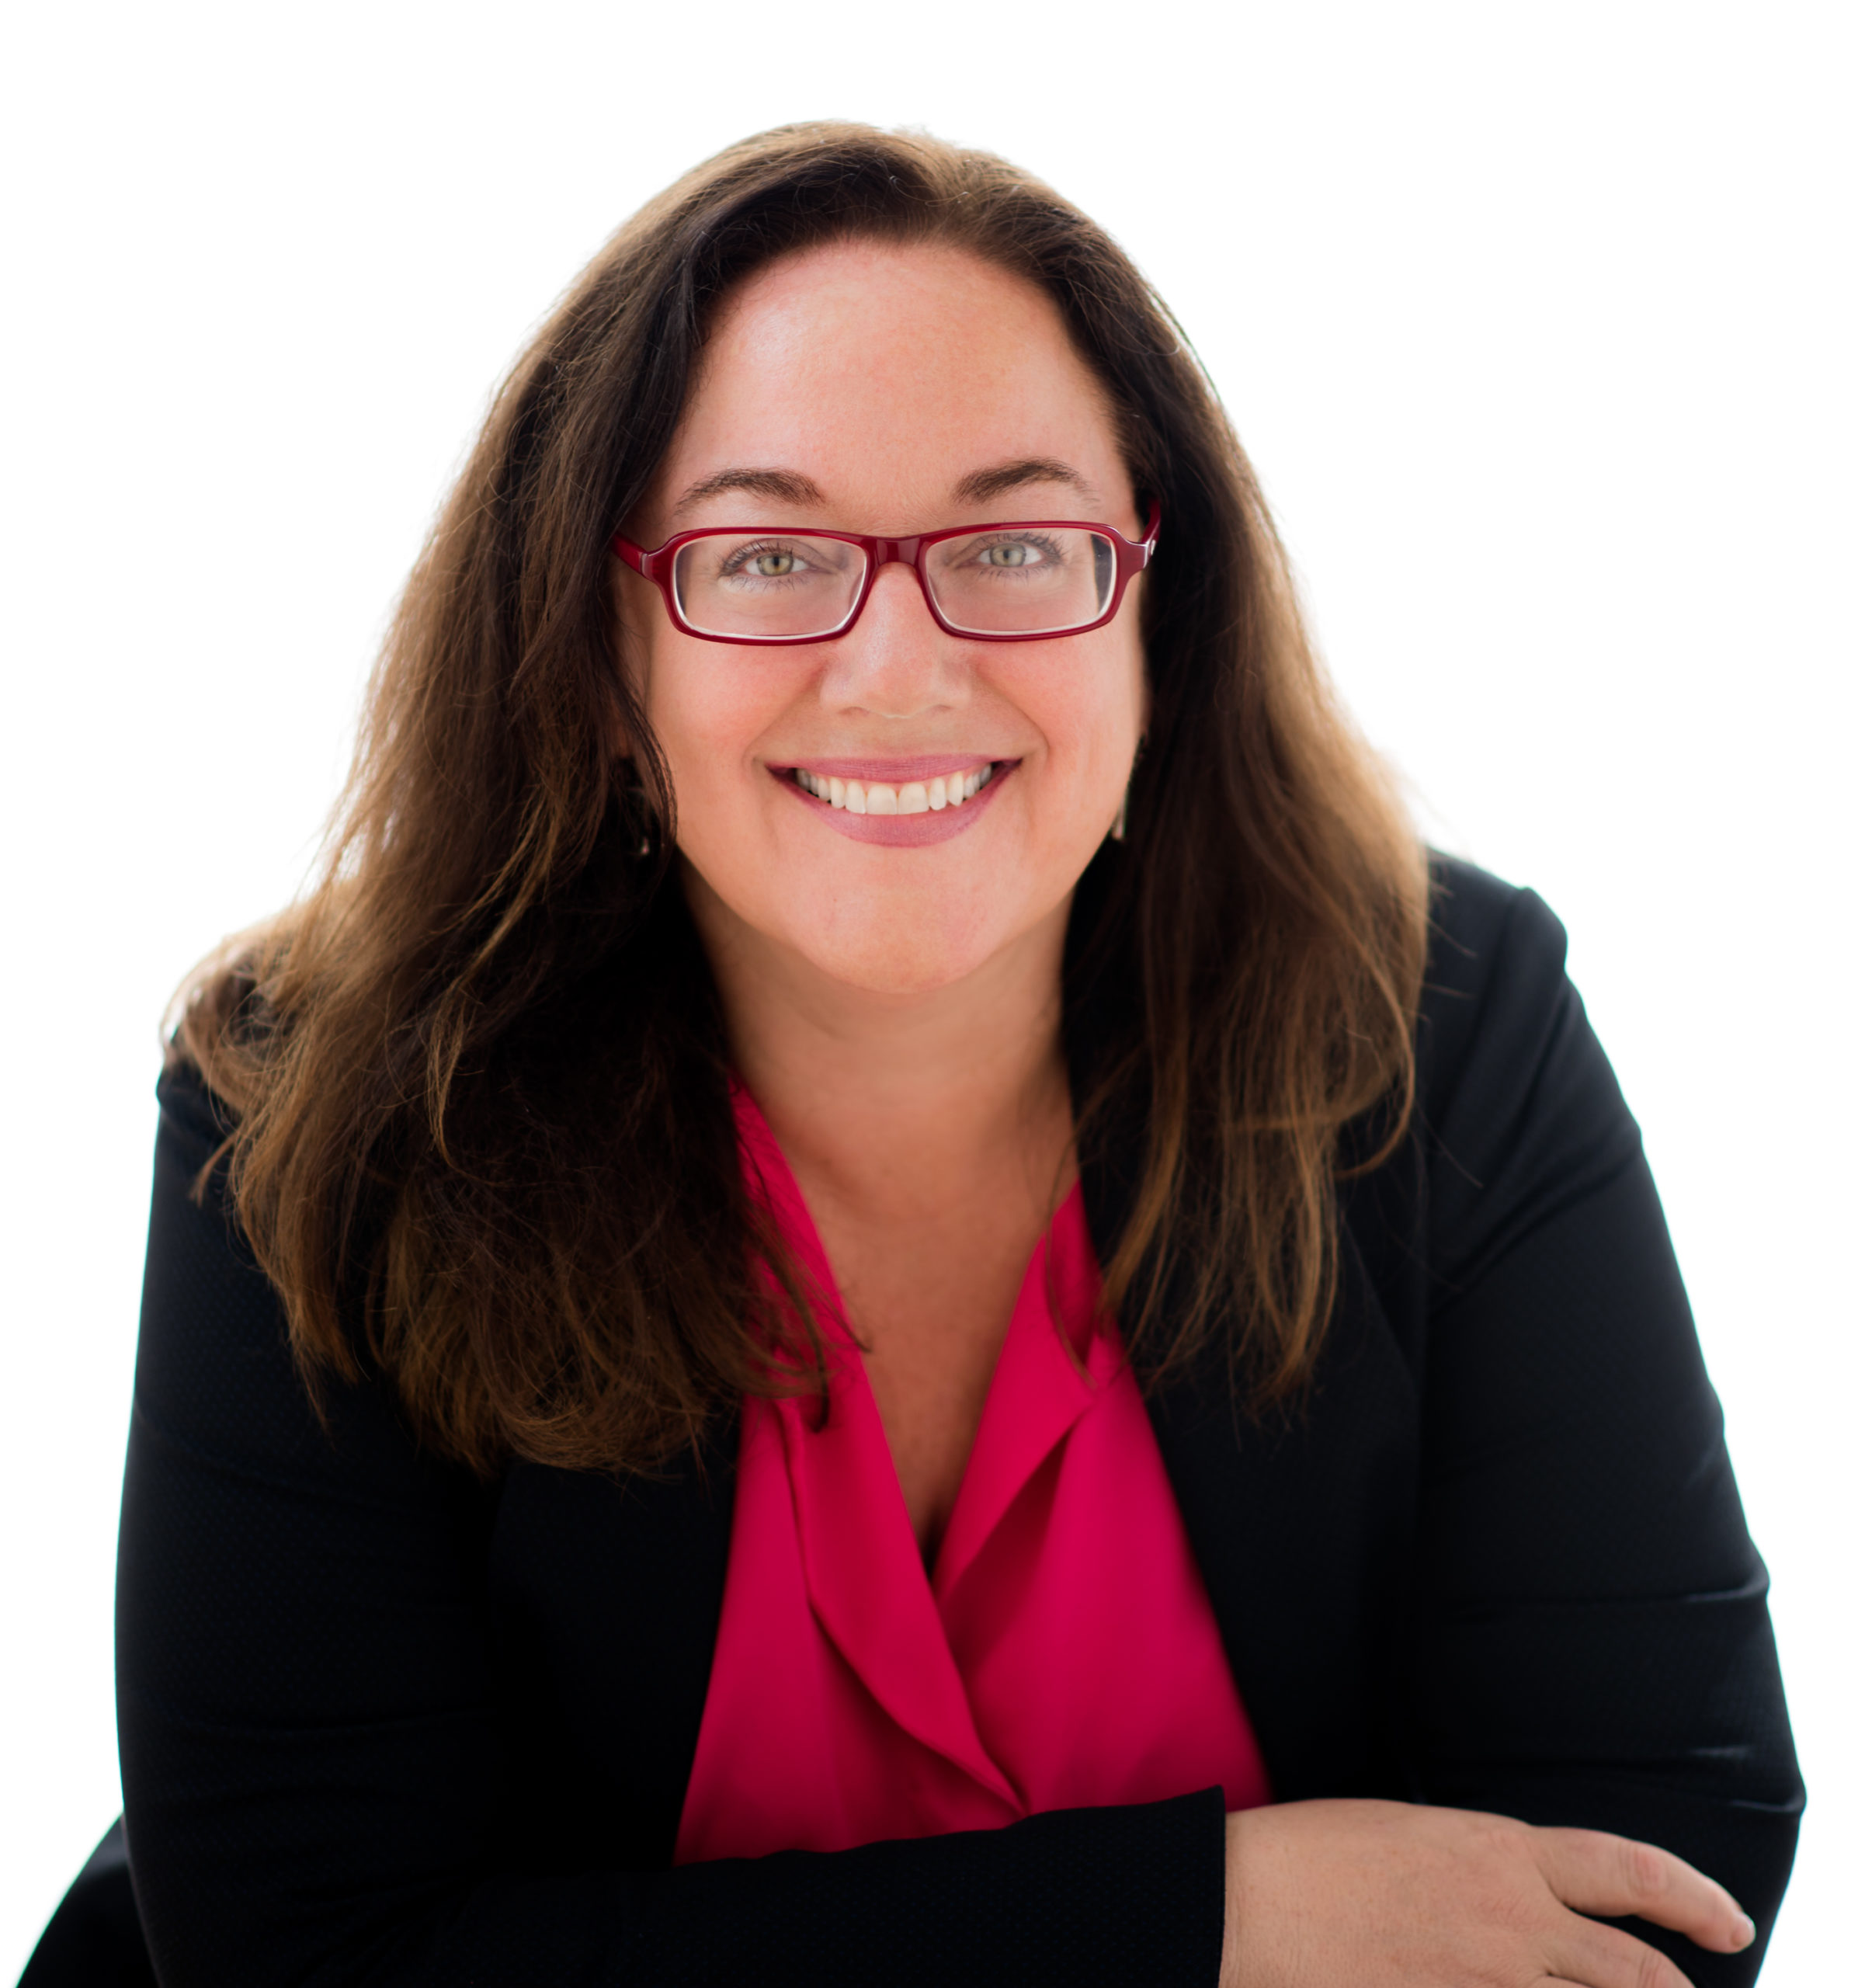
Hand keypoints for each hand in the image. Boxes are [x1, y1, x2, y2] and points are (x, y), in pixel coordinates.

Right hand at [1219, 1799, 1755, 1986]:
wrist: (1246, 1901)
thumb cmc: (1314, 1854)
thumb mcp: (1416, 1834)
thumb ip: (1485, 1869)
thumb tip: (1523, 1896)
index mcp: (1499, 1852)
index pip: (1630, 1871)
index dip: (1694, 1898)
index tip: (1727, 1922)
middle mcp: (1510, 1920)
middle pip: (1634, 1972)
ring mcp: (1482, 1982)